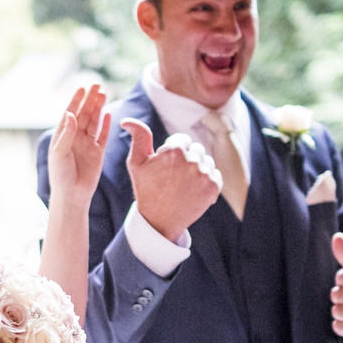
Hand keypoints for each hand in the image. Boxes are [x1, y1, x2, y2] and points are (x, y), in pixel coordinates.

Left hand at [47, 84, 109, 208]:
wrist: (73, 194)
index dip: (76, 100)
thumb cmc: (61, 175)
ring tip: (104, 93)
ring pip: (95, 121)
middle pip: (84, 114)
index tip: (82, 88)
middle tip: (97, 84)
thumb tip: (71, 113)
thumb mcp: (60, 153)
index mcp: (63, 136)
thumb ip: (66, 133)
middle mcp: (75, 137)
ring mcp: (87, 144)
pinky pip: (103, 135)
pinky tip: (108, 113)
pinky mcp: (98, 152)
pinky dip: (106, 124)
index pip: (70, 113)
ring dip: (99, 107)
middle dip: (90, 99)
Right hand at [123, 118, 221, 241]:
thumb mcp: (137, 163)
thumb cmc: (146, 189)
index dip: (172, 152)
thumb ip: (138, 137)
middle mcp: (192, 160)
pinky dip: (207, 181)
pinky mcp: (214, 187)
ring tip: (184, 184)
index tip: (166, 167)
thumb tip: (127, 121)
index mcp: (174, 150)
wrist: (159, 221)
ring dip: (198, 169)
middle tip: (174, 177)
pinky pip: (215, 174)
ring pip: (207, 161)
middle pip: (196, 149)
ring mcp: (204, 174)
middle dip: (187, 159)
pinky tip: (193, 190)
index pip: (182, 140)